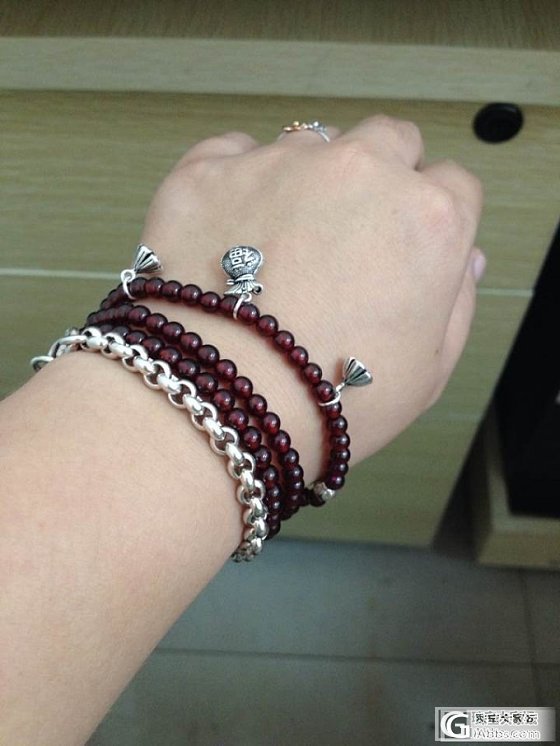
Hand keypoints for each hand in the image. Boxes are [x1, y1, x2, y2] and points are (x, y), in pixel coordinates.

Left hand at [140, 115, 483, 470]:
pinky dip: (237, 181)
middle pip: (388, 140)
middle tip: (349, 236)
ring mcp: (279, 163)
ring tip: (278, 248)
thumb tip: (466, 258)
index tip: (408, 245)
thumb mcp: (428, 372)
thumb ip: (458, 304)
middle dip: (381, 176)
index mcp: (426, 220)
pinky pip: (234, 151)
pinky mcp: (210, 171)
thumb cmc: (333, 401)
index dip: (434, 216)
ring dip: (307, 180)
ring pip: (310, 143)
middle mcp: (360, 171)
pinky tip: (229, 234)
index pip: (452, 184)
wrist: (221, 402)